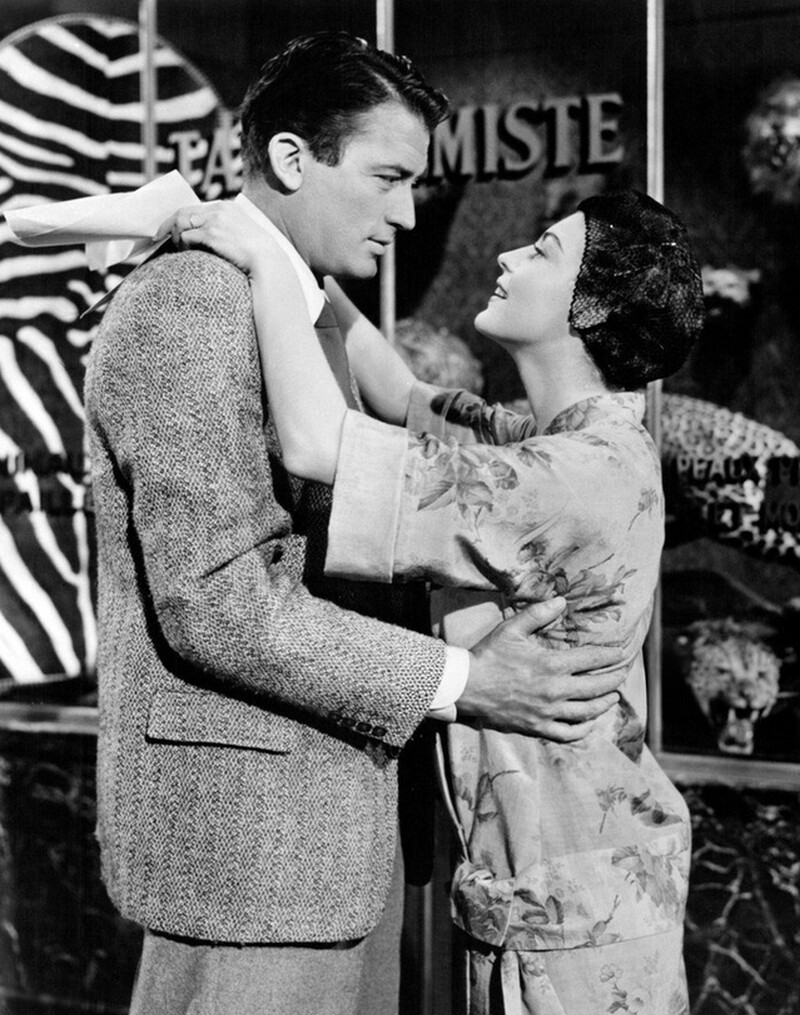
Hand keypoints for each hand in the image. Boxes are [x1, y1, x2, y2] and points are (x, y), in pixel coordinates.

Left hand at [168, 201, 287, 276]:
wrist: (268, 262)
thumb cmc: (259, 256)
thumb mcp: (244, 236)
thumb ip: (227, 231)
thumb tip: (209, 240)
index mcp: (227, 207)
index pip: (195, 208)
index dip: (180, 218)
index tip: (171, 229)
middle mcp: (219, 209)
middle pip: (183, 211)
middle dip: (168, 224)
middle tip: (158, 236)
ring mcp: (215, 220)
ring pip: (182, 222)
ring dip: (175, 236)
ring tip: (176, 249)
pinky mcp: (212, 234)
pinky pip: (188, 236)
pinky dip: (182, 245)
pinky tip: (184, 253)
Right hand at [459, 597, 629, 740]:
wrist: (467, 686)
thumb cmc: (489, 655)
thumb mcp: (512, 629)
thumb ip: (539, 614)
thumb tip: (561, 601)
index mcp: (551, 664)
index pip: (592, 660)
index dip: (610, 656)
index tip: (622, 653)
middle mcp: (555, 690)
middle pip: (597, 687)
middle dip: (614, 679)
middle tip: (623, 673)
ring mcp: (548, 712)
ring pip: (587, 712)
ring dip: (604, 703)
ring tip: (613, 696)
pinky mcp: (538, 727)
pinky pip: (569, 733)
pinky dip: (583, 728)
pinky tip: (589, 721)